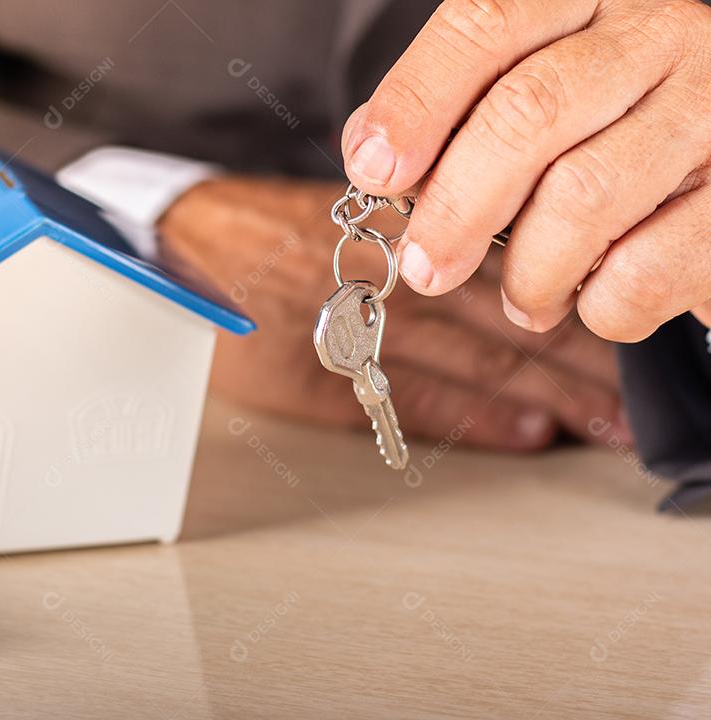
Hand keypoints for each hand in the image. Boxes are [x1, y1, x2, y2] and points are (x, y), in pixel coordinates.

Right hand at [158, 177, 626, 450]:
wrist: (165, 249)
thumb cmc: (243, 232)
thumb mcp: (325, 219)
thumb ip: (395, 240)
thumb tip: (472, 260)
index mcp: (380, 237)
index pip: (491, 272)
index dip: (554, 305)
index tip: (604, 336)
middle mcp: (373, 277)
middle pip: (493, 320)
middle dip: (565, 362)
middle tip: (621, 399)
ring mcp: (344, 328)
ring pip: (466, 359)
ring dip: (538, 394)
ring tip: (595, 424)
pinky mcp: (310, 374)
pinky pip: (402, 395)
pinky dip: (467, 413)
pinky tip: (520, 432)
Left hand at [341, 0, 710, 338]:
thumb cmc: (605, 133)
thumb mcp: (532, 93)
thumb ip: (454, 110)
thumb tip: (372, 153)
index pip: (486, 24)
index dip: (416, 101)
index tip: (373, 169)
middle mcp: (660, 34)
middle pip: (529, 113)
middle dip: (457, 206)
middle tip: (426, 267)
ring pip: (583, 196)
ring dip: (529, 271)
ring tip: (523, 297)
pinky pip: (644, 269)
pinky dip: (598, 306)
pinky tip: (590, 299)